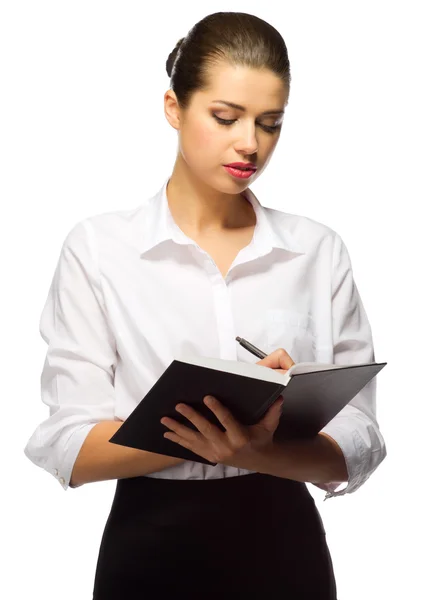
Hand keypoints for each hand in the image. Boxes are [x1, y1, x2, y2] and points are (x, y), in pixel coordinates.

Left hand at [160, 348, 294, 468]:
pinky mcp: (209, 456)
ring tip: (164, 420)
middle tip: (179, 405)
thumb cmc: (262, 439)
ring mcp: (215, 453)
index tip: (207, 397)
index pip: (226, 421)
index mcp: (240, 437)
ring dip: (178, 429)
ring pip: (194, 440)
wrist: (260, 461)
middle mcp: (226, 447)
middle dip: (191, 417)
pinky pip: (191, 449)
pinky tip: (167, 434)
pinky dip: (178, 441)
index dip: (216, 409)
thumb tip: (279, 397)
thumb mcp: (269, 426)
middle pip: (205, 430)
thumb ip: (273, 412)